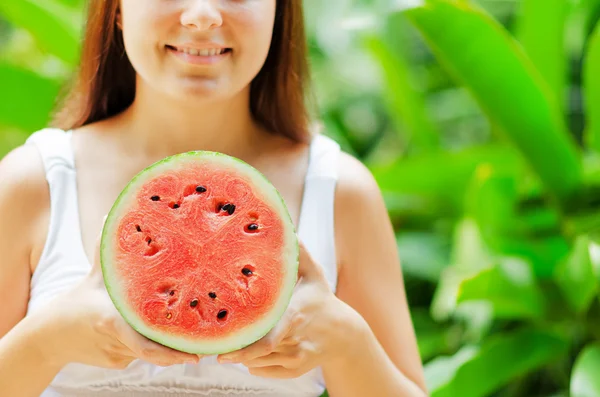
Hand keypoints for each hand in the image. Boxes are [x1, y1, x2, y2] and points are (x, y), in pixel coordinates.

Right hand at [38, 218, 200, 369]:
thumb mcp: (94, 274)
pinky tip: (167, 336)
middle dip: (179, 347)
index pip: (145, 344)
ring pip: (150, 349)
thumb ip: (106, 248)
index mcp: (112, 321)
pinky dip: (153, 343)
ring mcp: (119, 356)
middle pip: (156, 346)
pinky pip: (142, 352)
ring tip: (196, 337)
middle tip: (205, 345)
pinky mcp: (119, 364)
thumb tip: (110, 216)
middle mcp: (118, 342)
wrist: (50, 337)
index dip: (171, 352)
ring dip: (168, 342)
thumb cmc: (78, 301)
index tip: (195, 356)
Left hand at [217, 238, 364, 377]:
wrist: (344, 334)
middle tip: (217, 351)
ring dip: (244, 356)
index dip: (246, 346)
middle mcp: (296, 340)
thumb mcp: (315, 275)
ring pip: (259, 362)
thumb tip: (289, 229)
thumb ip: (300, 254)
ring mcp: (296, 358)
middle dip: (238, 351)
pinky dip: (254, 365)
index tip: (223, 347)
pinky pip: (264, 371)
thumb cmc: (322, 299)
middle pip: (260, 351)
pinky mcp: (294, 371)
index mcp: (296, 315)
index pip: (269, 337)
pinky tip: (249, 354)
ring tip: (231, 345)